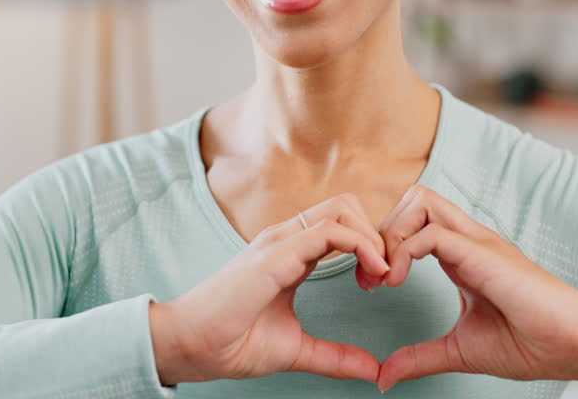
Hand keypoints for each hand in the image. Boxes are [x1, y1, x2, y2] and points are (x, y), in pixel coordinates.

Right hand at [149, 193, 390, 384]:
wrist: (192, 346)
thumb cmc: (232, 342)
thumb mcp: (297, 349)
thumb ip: (335, 356)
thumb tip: (372, 369)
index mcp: (290, 253)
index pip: (341, 225)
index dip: (369, 247)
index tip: (379, 283)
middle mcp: (286, 238)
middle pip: (346, 206)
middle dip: (376, 235)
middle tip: (385, 276)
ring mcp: (280, 241)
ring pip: (342, 209)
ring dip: (373, 238)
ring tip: (381, 274)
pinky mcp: (277, 252)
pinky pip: (329, 230)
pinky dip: (360, 245)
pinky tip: (371, 272)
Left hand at [374, 185, 577, 392]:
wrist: (574, 346)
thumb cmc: (530, 344)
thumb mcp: (459, 351)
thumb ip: (420, 357)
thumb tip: (385, 376)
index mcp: (463, 255)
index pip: (414, 221)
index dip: (384, 245)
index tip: (371, 285)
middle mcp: (468, 240)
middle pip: (413, 197)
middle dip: (381, 230)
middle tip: (372, 276)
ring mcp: (477, 241)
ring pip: (419, 199)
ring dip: (391, 233)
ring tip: (387, 276)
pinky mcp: (483, 253)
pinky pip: (431, 232)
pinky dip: (404, 251)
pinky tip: (399, 282)